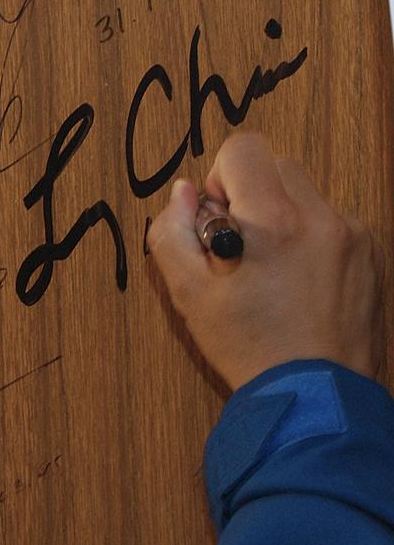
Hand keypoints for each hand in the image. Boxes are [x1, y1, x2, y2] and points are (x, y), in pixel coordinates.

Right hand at [147, 133, 384, 391]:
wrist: (314, 394)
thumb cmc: (248, 347)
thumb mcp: (189, 295)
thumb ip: (172, 233)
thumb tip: (183, 193)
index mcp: (273, 222)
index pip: (244, 149)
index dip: (219, 178)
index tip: (218, 219)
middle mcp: (321, 218)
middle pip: (277, 165)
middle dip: (251, 194)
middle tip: (239, 246)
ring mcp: (353, 235)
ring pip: (306, 192)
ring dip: (281, 214)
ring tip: (271, 269)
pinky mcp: (372, 254)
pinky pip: (331, 221)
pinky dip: (309, 237)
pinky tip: (298, 283)